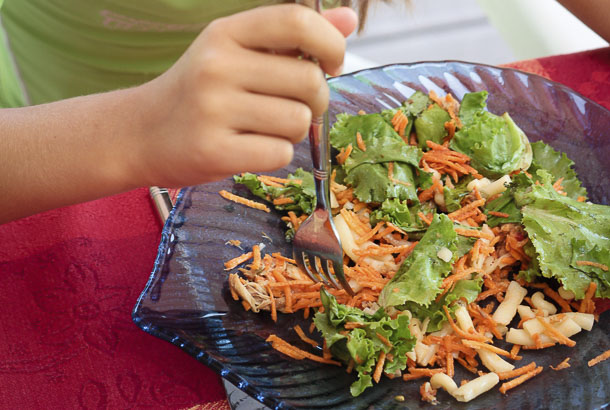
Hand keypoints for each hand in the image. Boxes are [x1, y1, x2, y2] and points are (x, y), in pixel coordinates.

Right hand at [134, 4, 357, 187]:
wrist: (141, 133)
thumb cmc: (199, 91)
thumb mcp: (236, 52)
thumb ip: (292, 37)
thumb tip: (348, 21)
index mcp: (226, 33)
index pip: (297, 21)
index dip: (330, 43)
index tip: (331, 63)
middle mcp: (217, 65)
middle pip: (309, 81)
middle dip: (316, 100)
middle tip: (294, 106)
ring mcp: (212, 109)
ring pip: (298, 121)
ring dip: (293, 131)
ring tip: (264, 128)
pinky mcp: (213, 150)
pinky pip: (280, 153)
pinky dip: (275, 154)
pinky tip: (249, 147)